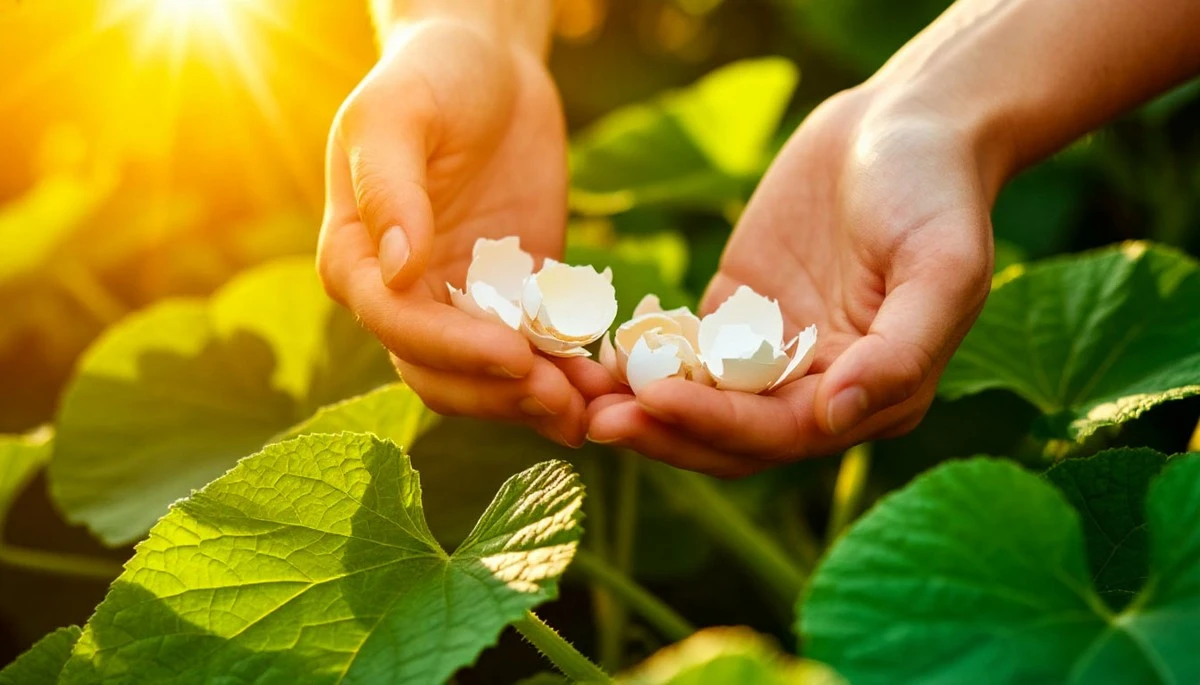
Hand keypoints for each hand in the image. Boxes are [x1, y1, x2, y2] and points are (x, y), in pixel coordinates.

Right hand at [318, 19, 588, 446]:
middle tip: (565, 401)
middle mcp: (405, 296)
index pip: (398, 326)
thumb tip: (397, 270)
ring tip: (594, 405)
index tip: (514, 356)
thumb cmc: (430, 77)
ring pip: (490, 378)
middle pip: (441, 373)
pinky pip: (539, 348)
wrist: (490, 66)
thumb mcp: (396, 116)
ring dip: (538, 400)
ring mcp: (463, 302)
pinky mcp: (517, 298)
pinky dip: (569, 371)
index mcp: (358, 260)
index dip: (454, 350)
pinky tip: (608, 379)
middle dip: (501, 394)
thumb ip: (389, 189)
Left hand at [586, 87, 996, 475]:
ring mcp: (773, 355)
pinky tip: (594, 350)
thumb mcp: (943, 268)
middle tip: (595, 420)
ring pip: (698, 400)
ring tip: (577, 393)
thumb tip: (834, 416)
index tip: (654, 402)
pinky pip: (682, 350)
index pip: (782, 433)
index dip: (717, 423)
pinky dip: (641, 357)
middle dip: (664, 430)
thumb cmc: (937, 192)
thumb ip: (900, 352)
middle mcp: (819, 391)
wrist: (905, 123)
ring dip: (642, 405)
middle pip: (730, 433)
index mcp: (873, 396)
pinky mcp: (736, 316)